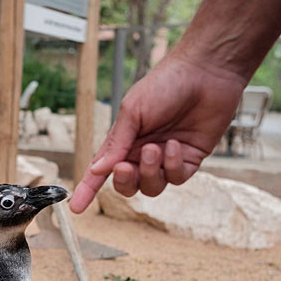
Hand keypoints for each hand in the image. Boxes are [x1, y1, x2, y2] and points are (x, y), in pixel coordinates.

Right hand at [69, 55, 245, 212]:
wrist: (205, 72)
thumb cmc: (165, 84)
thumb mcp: (132, 111)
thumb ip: (116, 144)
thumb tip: (97, 170)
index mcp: (123, 141)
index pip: (101, 172)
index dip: (87, 190)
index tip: (76, 209)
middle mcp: (142, 154)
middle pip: (127, 185)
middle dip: (124, 181)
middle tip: (125, 166)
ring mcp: (166, 159)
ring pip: (152, 187)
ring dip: (150, 172)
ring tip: (155, 148)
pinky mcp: (190, 160)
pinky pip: (176, 178)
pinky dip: (172, 165)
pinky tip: (175, 145)